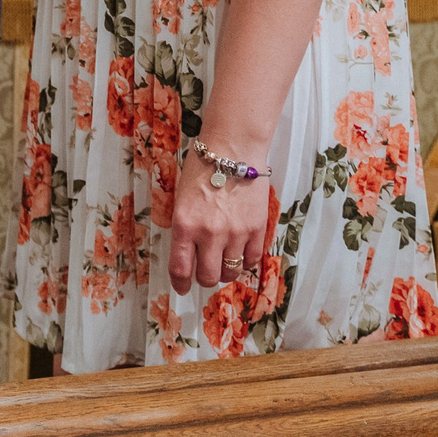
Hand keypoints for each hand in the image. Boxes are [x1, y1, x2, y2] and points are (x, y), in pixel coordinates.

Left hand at [166, 142, 275, 292]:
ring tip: (224, 261)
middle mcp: (209, 233)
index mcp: (184, 224)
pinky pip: (252, 259)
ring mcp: (235, 232)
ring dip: (226, 271)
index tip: (182, 288)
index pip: (180, 268)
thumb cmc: (202, 169)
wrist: (232, 148)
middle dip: (205, 278)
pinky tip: (241, 253)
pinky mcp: (257, 229)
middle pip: (208, 276)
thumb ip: (185, 228)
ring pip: (231, 271)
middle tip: (205, 271)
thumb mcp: (181, 199)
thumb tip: (188, 254)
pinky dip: (246, 261)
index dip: (180, 284)